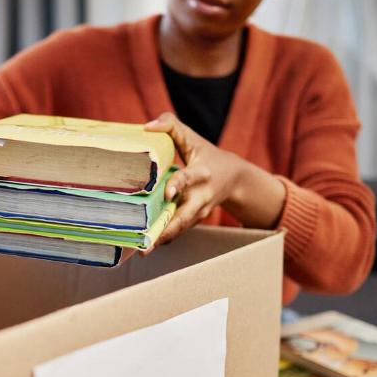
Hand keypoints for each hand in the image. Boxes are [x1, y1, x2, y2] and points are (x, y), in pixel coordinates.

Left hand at [143, 112, 246, 249]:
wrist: (234, 179)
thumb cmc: (207, 155)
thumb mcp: (193, 138)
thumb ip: (171, 126)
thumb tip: (146, 128)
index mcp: (201, 174)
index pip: (188, 179)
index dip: (178, 185)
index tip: (168, 193)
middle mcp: (201, 197)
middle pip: (184, 216)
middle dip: (167, 230)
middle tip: (149, 242)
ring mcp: (198, 212)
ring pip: (179, 228)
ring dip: (161, 239)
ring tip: (142, 250)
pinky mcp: (192, 221)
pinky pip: (177, 231)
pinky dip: (162, 238)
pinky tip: (144, 246)